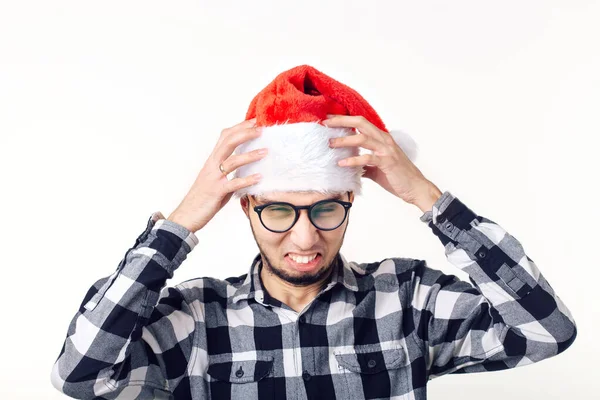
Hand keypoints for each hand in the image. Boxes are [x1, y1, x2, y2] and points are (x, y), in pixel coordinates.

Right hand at [167, 119, 266, 232]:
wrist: (186, 215)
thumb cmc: (202, 198)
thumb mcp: (215, 179)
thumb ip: (227, 171)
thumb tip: (245, 167)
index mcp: (212, 161)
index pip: (224, 137)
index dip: (239, 127)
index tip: (254, 121)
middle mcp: (212, 165)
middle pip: (228, 142)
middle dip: (245, 133)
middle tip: (261, 129)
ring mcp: (214, 178)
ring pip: (232, 161)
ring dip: (250, 155)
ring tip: (265, 152)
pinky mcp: (216, 191)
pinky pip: (234, 183)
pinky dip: (247, 180)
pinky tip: (259, 178)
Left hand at [324, 114, 439, 206]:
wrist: (416, 188)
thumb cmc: (397, 177)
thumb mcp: (376, 168)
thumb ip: (363, 163)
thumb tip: (347, 166)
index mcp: (381, 138)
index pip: (361, 123)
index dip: (345, 119)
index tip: (329, 118)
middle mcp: (384, 140)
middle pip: (360, 123)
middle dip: (341, 121)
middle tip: (325, 124)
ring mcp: (386, 150)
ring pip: (362, 138)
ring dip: (344, 140)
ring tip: (330, 144)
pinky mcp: (387, 162)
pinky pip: (367, 158)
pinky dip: (353, 160)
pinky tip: (341, 164)